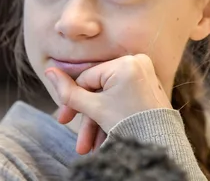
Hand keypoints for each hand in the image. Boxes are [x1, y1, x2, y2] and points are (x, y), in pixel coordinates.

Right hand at [45, 54, 172, 153]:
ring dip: (98, 123)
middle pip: (99, 90)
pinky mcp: (149, 87)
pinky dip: (113, 117)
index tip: (63, 119)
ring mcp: (145, 75)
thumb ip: (69, 92)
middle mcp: (137, 63)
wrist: (160, 143)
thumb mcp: (94, 108)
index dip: (73, 100)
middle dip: (88, 118)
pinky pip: (123, 99)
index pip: (87, 78)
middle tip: (78, 139)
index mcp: (124, 62)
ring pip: (110, 97)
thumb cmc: (128, 123)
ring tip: (91, 148)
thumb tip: (49, 70)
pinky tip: (105, 140)